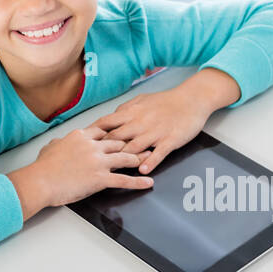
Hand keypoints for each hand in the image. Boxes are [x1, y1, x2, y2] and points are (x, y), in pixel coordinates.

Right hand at [26, 126, 151, 207]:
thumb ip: (60, 142)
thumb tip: (59, 142)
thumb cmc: (43, 167)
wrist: (41, 181)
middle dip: (132, 142)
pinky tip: (148, 182)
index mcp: (81, 136)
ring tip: (148, 158)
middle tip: (144, 141)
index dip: (116, 131)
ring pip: (125, 157)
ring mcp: (98, 161)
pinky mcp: (100, 178)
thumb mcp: (51, 146)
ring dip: (139, 158)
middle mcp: (92, 146)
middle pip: (118, 142)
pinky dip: (138, 182)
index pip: (104, 130)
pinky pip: (124, 180)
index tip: (124, 130)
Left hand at [90, 85, 215, 172]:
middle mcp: (140, 123)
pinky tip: (142, 171)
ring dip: (123, 159)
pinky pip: (158, 153)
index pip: (106, 123)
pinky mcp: (170, 140)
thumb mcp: (141, 101)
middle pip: (116, 138)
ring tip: (112, 171)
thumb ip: (125, 110)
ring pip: (135, 147)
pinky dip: (150, 162)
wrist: (191, 100)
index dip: (92, 135)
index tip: (82, 144)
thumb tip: (110, 118)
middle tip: (90, 163)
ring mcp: (155, 132)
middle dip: (102, 151)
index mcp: (131, 113)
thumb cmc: (165, 101)